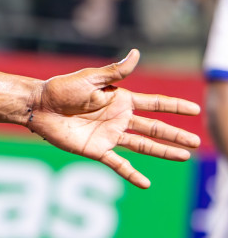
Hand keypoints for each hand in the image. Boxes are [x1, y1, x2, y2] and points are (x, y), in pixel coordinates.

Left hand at [27, 49, 200, 188]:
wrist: (39, 107)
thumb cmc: (61, 89)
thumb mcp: (90, 78)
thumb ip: (115, 71)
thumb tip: (136, 53)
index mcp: (120, 100)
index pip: (154, 104)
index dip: (174, 107)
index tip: (195, 109)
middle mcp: (119, 119)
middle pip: (155, 128)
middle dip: (176, 134)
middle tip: (197, 141)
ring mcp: (110, 136)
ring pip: (144, 146)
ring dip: (164, 152)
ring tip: (184, 156)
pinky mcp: (97, 150)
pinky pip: (118, 165)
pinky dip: (132, 174)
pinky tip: (146, 183)